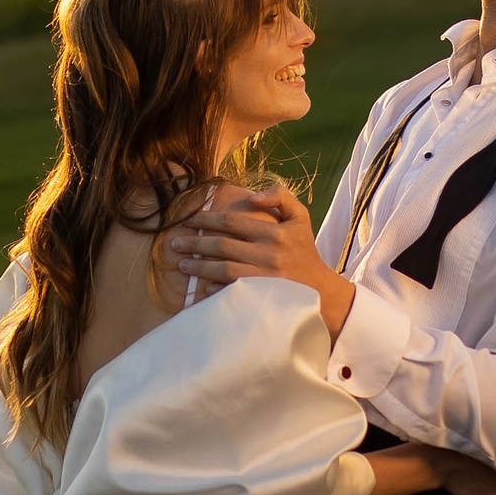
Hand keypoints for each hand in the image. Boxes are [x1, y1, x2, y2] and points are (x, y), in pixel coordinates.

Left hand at [168, 186, 356, 333]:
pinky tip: (200, 288)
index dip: (208, 219)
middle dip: (195, 243)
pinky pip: (232, 293)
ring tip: (181, 264)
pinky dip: (215, 291)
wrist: (321, 291)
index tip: (190, 219)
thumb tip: (253, 196)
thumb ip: (280, 197)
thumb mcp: (300, 217)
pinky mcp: (261, 298)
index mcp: (275, 233)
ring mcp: (264, 279)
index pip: (233, 222)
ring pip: (223, 270)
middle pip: (223, 246)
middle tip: (175, 242)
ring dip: (199, 266)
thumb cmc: (305, 251)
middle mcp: (268, 255)